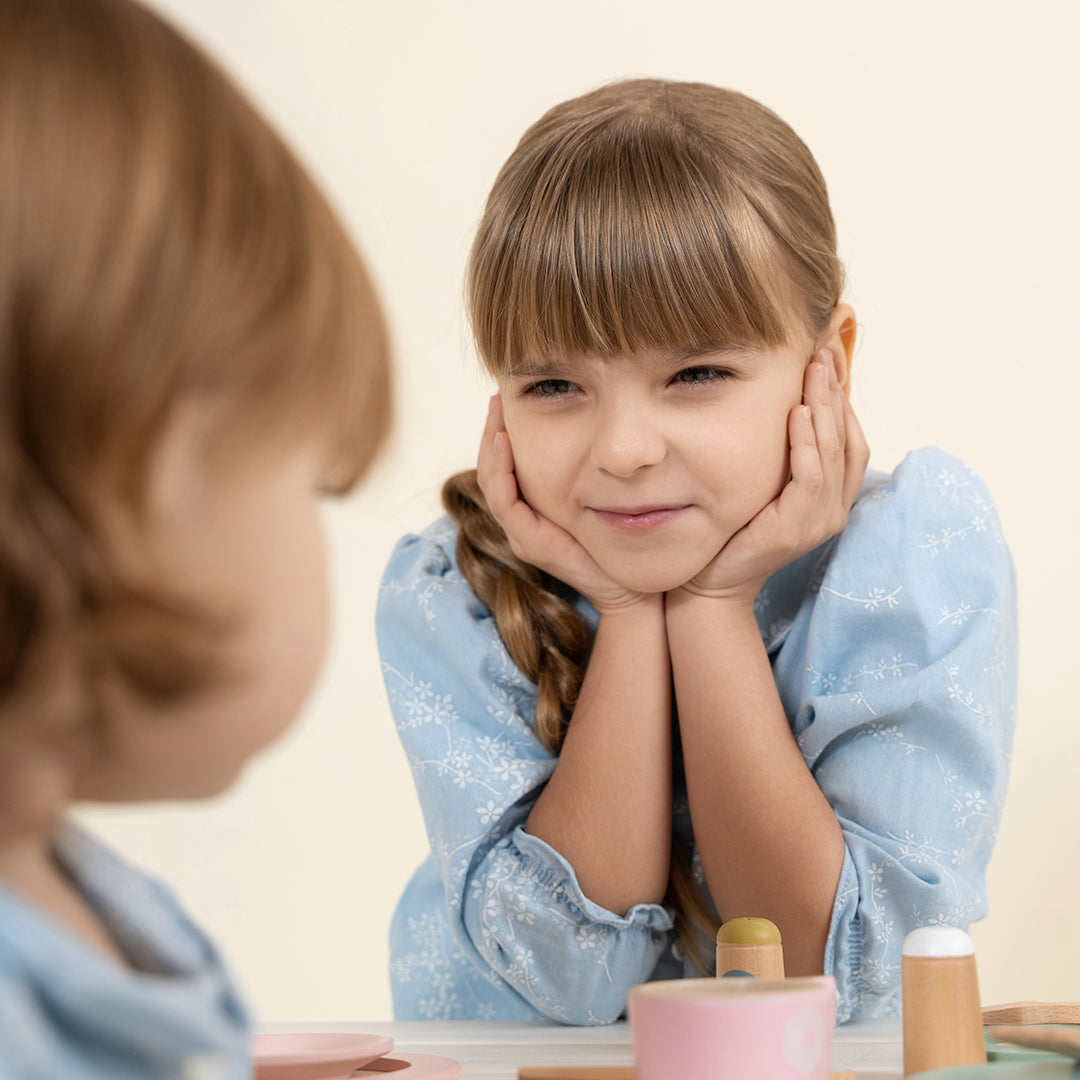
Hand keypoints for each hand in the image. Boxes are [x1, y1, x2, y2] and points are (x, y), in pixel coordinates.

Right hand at [476, 395, 648, 613]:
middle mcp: (520, 522)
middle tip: (498, 396)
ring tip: (497, 413)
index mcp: (531, 509)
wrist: (629, 587)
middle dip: (491, 431)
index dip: (500, 432)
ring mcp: (522, 534)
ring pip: (492, 484)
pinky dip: (502, 471)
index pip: (503, 466)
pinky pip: (506, 504)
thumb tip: (593, 424)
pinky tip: (506, 443)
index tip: (507, 398)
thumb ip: (586, 467)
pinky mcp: (531, 544)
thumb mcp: (598, 495)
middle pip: (491, 470)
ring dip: (491, 446)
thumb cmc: (616, 540)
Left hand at [678, 349, 869, 604]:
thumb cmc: (731, 529)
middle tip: (823, 352)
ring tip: (814, 371)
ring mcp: (819, 521)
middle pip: (849, 438)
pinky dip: (806, 444)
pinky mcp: (796, 529)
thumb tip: (784, 403)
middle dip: (837, 391)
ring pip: (835, 453)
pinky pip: (810, 478)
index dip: (844, 398)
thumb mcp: (764, 484)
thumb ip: (781, 454)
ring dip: (825, 408)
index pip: (853, 439)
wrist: (709, 582)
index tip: (828, 358)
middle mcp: (834, 509)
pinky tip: (796, 414)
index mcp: (831, 497)